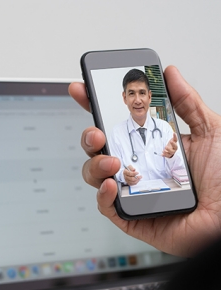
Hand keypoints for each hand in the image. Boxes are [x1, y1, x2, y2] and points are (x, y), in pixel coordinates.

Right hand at [69, 66, 220, 256]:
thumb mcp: (210, 131)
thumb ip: (187, 102)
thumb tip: (170, 74)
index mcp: (152, 145)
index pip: (117, 125)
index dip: (96, 107)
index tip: (83, 91)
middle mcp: (138, 166)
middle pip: (99, 150)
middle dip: (89, 138)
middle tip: (97, 133)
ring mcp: (133, 191)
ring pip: (96, 176)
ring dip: (95, 165)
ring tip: (113, 162)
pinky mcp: (132, 215)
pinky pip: (106, 206)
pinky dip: (103, 195)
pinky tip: (112, 185)